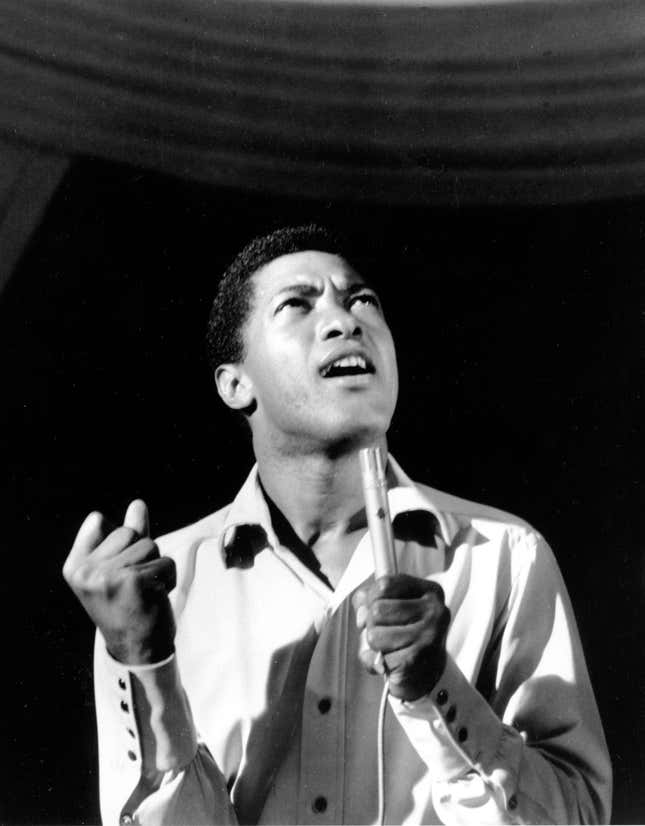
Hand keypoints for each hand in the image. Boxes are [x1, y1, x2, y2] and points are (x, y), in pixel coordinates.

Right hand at [62, 500, 175, 664]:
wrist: (138, 650)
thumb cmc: (129, 605)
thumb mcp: (120, 567)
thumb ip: (128, 535)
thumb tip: (138, 504)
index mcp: (74, 566)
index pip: (99, 521)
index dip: (118, 541)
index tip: (115, 572)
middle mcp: (85, 571)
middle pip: (129, 532)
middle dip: (141, 554)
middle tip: (133, 586)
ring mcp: (108, 576)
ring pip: (150, 545)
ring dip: (156, 566)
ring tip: (144, 591)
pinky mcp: (134, 582)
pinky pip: (165, 562)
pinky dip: (168, 578)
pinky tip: (155, 597)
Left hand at [353, 574, 449, 700]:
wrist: (427, 675)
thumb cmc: (403, 635)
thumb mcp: (389, 608)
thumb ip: (368, 601)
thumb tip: (362, 616)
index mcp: (429, 591)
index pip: (384, 585)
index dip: (371, 599)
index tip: (377, 611)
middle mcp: (434, 610)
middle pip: (376, 610)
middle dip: (372, 626)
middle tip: (386, 635)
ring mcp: (428, 635)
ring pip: (374, 635)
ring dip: (374, 646)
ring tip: (390, 649)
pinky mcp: (417, 660)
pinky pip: (379, 659)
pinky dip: (378, 664)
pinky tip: (393, 664)